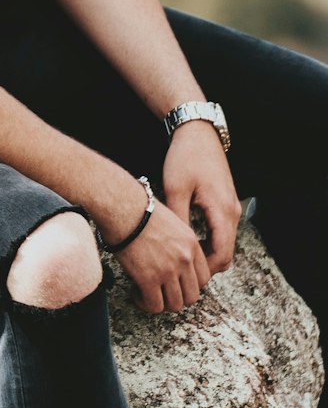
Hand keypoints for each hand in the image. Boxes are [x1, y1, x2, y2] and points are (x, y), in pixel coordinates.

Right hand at [111, 189, 210, 313]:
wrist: (122, 207)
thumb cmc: (139, 209)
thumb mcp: (171, 222)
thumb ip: (179, 242)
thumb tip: (173, 257)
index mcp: (191, 244)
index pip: (203, 278)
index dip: (189, 285)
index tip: (176, 283)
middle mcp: (184, 259)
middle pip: (192, 296)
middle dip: (177, 297)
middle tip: (162, 291)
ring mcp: (168, 270)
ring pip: (175, 305)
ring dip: (161, 303)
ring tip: (147, 293)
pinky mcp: (148, 278)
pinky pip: (154, 305)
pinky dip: (145, 304)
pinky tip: (136, 293)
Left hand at [162, 119, 241, 275]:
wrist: (198, 133)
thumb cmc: (185, 158)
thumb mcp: (175, 189)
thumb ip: (178, 219)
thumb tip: (175, 247)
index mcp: (222, 212)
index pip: (221, 255)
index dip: (205, 270)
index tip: (185, 274)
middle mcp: (232, 212)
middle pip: (225, 253)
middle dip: (206, 265)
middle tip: (181, 269)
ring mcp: (232, 207)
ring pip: (224, 242)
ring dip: (207, 252)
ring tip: (182, 255)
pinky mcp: (227, 202)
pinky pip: (222, 230)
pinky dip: (210, 240)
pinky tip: (189, 237)